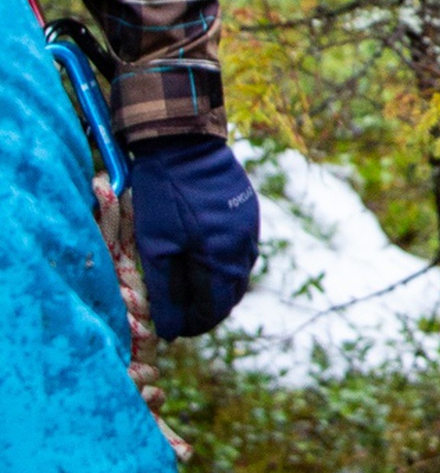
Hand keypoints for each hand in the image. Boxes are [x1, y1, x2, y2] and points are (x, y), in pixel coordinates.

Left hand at [127, 136, 260, 338]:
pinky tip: (204, 251)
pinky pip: (243, 247)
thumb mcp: (156, 245)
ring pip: (239, 271)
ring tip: (191, 283)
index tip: (174, 328)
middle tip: (181, 310)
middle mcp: (244, 248)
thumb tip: (168, 330)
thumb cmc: (164, 195)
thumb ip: (165, 291)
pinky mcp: (249, 211)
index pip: (213, 310)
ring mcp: (250, 228)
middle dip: (207, 308)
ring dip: (218, 284)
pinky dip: (225, 259)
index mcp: (222, 260)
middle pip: (231, 295)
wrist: (184, 142)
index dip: (192, 325)